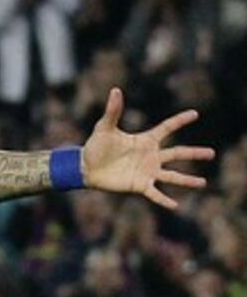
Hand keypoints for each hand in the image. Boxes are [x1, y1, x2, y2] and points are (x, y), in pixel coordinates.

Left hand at [82, 88, 214, 209]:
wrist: (85, 168)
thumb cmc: (95, 146)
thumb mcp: (104, 128)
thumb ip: (113, 111)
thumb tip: (115, 90)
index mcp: (145, 140)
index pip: (167, 128)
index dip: (180, 121)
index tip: (194, 114)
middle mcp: (150, 156)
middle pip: (178, 153)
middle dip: (195, 153)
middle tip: (212, 153)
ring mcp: (146, 172)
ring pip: (172, 176)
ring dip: (187, 180)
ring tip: (203, 183)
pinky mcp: (139, 185)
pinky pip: (155, 194)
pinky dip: (164, 200)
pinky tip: (176, 206)